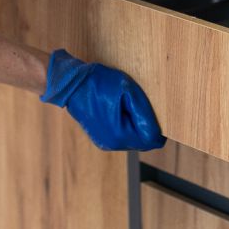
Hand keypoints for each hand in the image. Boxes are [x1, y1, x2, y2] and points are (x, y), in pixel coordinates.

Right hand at [40, 49, 166, 151]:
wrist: (71, 84)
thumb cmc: (98, 83)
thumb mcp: (127, 91)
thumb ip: (144, 112)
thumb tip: (156, 130)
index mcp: (120, 135)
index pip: (152, 140)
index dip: (157, 127)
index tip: (154, 111)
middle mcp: (113, 144)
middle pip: (143, 142)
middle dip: (145, 126)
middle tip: (137, 104)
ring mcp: (105, 143)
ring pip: (133, 139)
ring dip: (135, 125)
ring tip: (124, 105)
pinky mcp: (100, 139)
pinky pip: (122, 137)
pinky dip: (125, 126)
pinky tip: (117, 110)